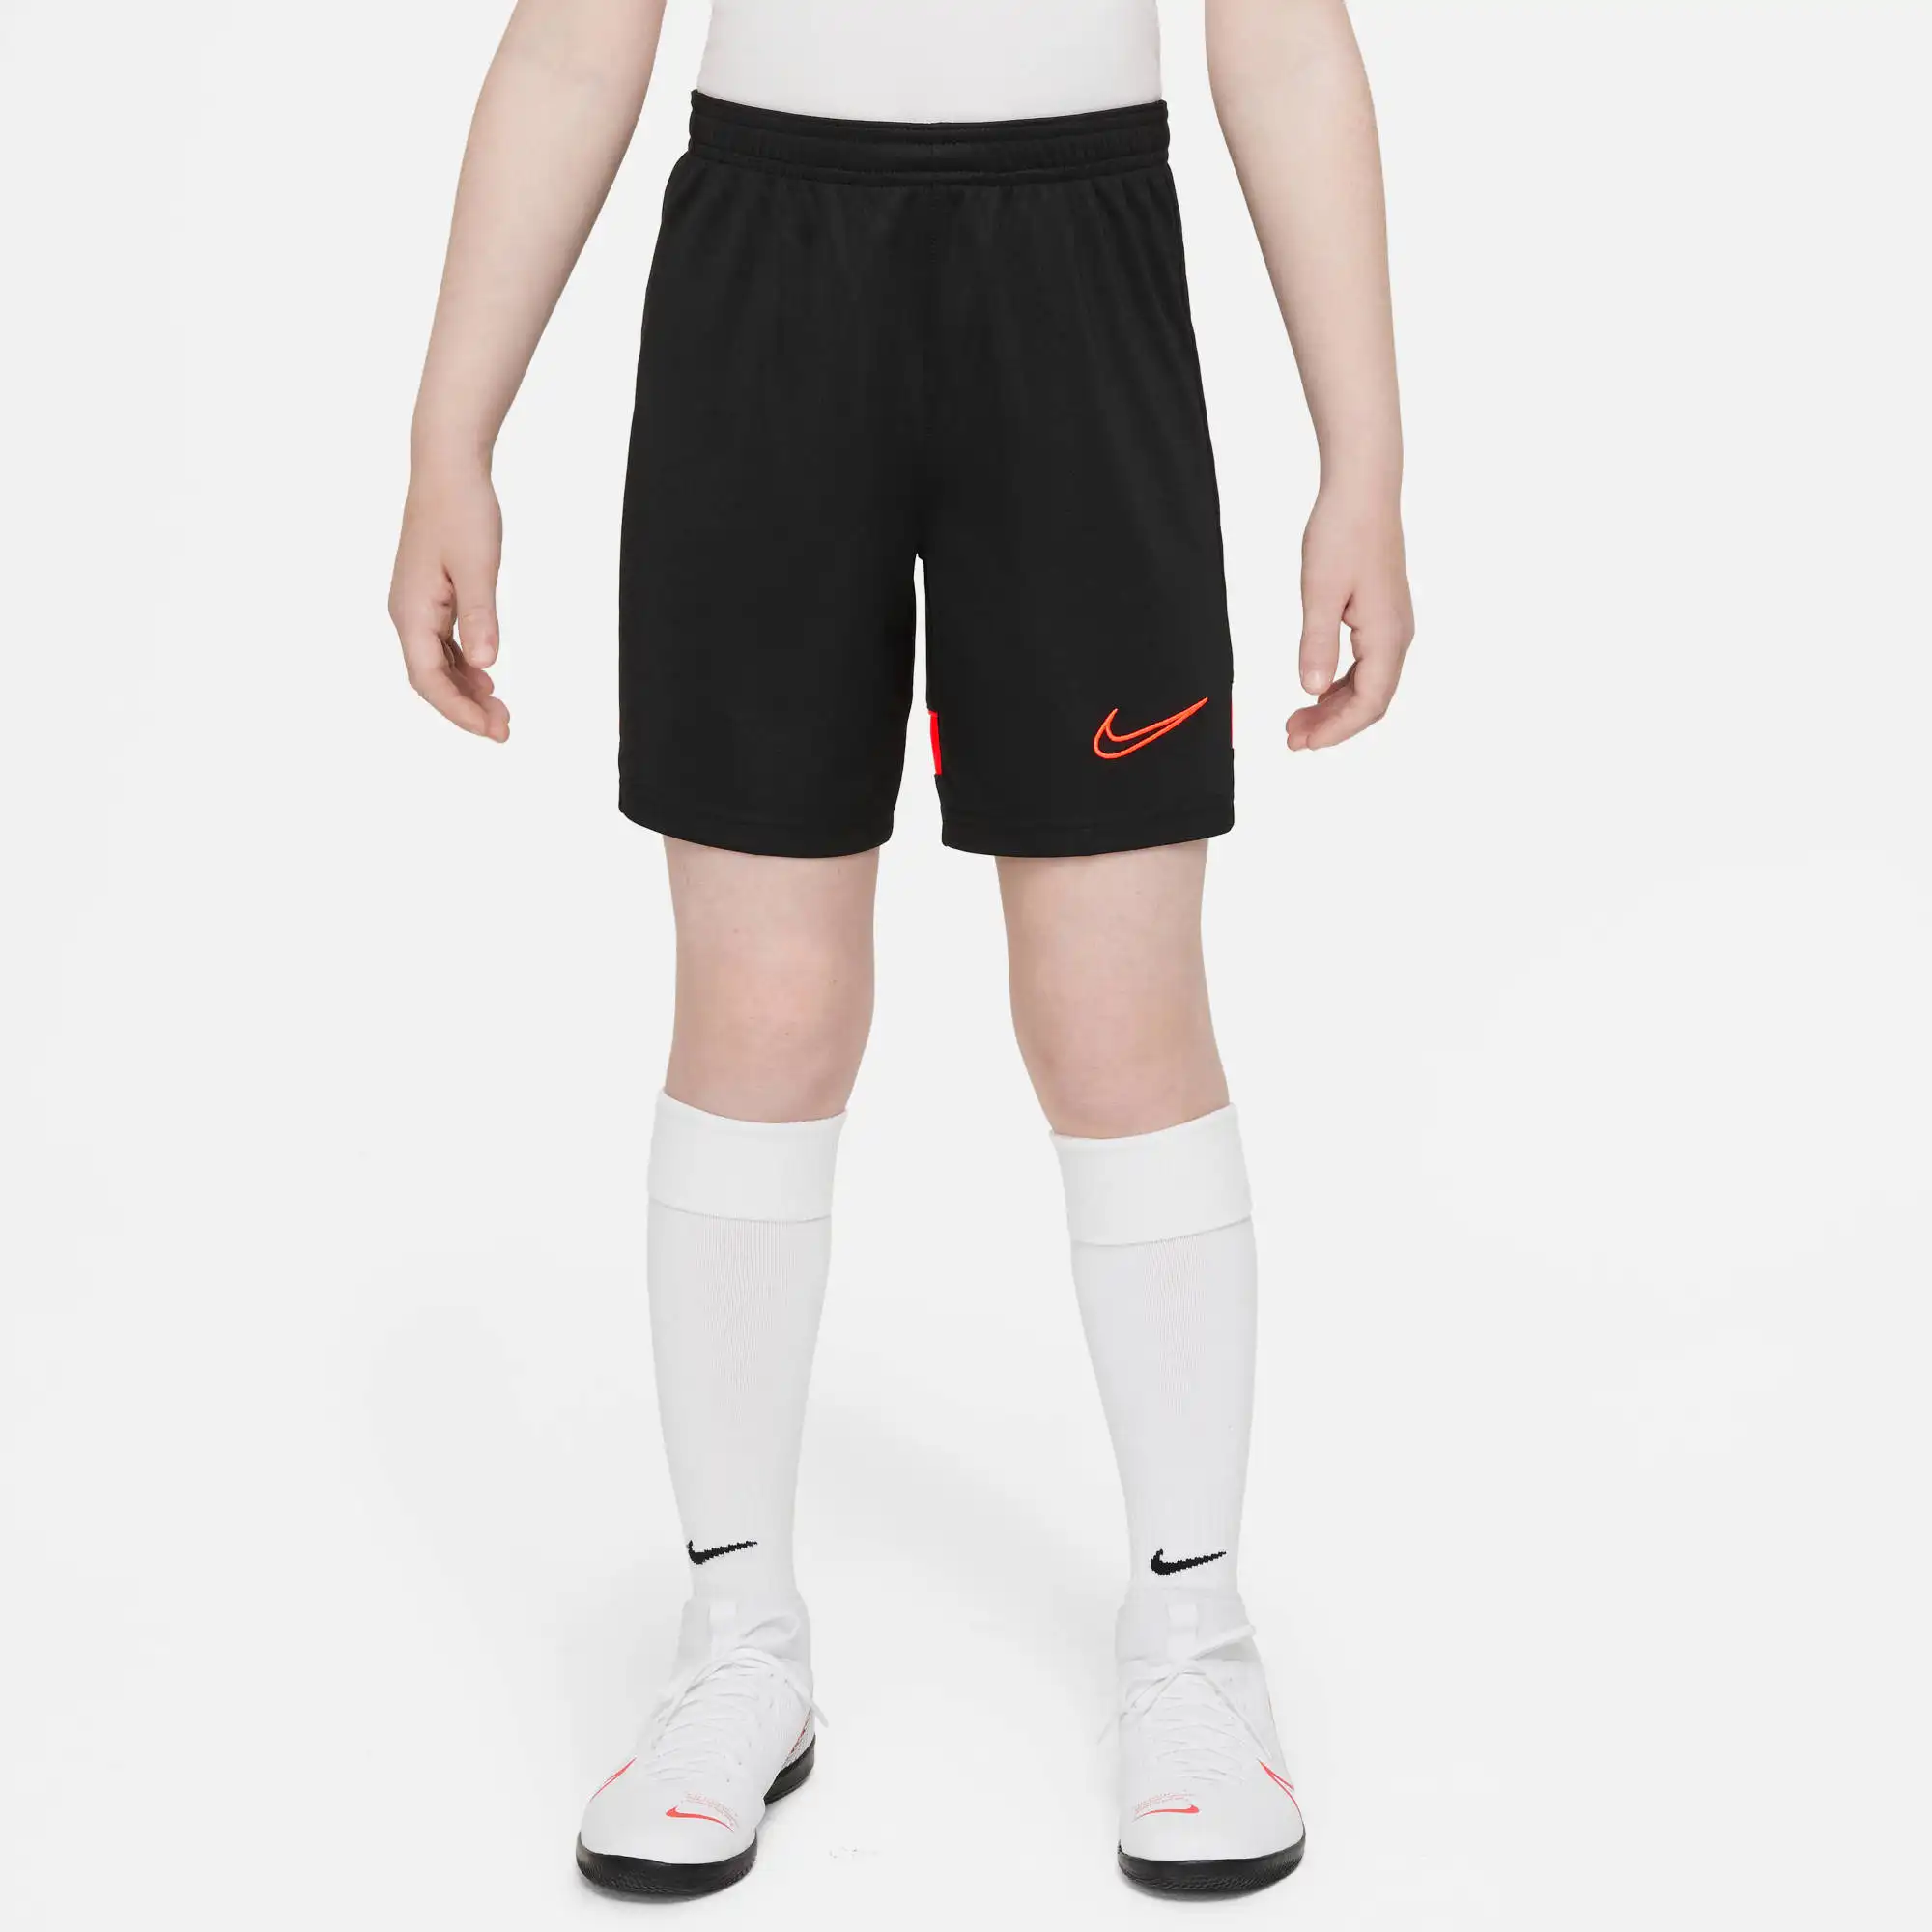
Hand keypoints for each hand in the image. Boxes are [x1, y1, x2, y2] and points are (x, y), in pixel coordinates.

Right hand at [388, 457, 510, 740]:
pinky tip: (487, 679)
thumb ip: (480, 617)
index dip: (459, 711)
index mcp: (411, 611)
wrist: (448, 467)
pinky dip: (464, 667)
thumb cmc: (461, 510)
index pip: (429, 680)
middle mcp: (407, 614)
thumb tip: (485, 665)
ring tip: (501, 712)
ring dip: (466, 691)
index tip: (492, 731)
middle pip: (431, 679)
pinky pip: (443, 644)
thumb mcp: (477, 566)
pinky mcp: (430, 597)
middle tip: (505, 730)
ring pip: (437, 664)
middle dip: (465, 709)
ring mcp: (417, 606)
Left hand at [1288, 487, 1414, 750]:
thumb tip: (1309, 690)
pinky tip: (1313, 691)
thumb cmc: (1342, 533)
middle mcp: (1397, 636)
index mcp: (1387, 635)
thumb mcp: (1320, 592)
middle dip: (1332, 725)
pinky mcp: (1381, 617)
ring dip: (1333, 707)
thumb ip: (1316, 644)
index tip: (1303, 743)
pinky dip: (1339, 685)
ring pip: (1367, 685)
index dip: (1337, 730)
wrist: (1362, 491)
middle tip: (1291, 738)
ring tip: (1295, 721)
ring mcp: (1392, 627)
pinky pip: (1365, 665)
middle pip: (1370, 701)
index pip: (1369, 703)